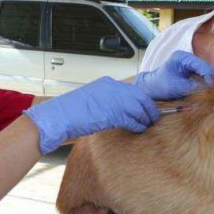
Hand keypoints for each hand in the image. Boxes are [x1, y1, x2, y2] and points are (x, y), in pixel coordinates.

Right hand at [25, 77, 158, 153]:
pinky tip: (139, 129)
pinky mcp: (112, 114)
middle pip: (141, 97)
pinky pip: (133, 119)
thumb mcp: (93, 99)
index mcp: (108, 83)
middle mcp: (113, 88)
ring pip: (139, 108)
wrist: (59, 116)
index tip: (148, 106)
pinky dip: (138, 125)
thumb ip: (109, 100)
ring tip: (147, 125)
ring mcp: (113, 100)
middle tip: (154, 117)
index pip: (134, 89)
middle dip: (150, 108)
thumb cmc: (72, 111)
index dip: (143, 99)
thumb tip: (122, 109)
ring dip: (145, 118)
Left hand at [135, 50, 213, 99]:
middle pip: (205, 67)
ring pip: (205, 73)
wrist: (151, 89)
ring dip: (209, 81)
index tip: (213, 84)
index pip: (199, 64)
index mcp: (182, 57)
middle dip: (211, 77)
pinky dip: (206, 84)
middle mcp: (188, 59)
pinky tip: (209, 91)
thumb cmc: (160, 86)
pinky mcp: (192, 74)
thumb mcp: (176, 87)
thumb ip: (192, 87)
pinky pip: (202, 78)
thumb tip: (208, 89)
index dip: (208, 74)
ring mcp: (190, 66)